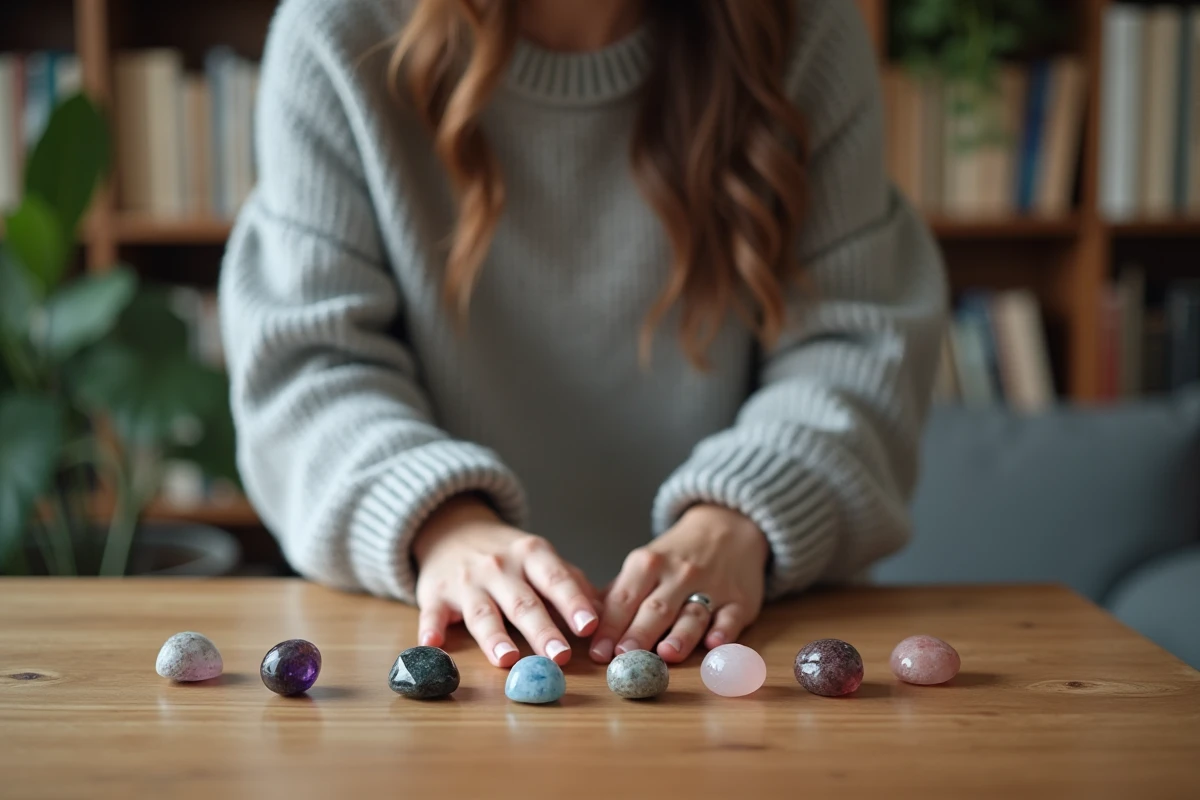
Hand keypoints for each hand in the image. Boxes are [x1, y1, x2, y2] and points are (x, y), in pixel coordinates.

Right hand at [413, 495, 599, 667]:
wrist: (452, 531)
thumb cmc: (510, 557)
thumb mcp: (542, 560)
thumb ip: (572, 585)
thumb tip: (609, 614)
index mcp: (532, 555)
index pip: (556, 579)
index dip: (573, 602)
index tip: (590, 625)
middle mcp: (500, 566)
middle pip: (523, 601)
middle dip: (542, 629)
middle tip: (560, 656)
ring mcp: (466, 581)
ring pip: (482, 612)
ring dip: (494, 637)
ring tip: (508, 660)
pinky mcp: (436, 595)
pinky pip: (432, 613)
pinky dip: (430, 629)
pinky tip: (432, 645)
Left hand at [589, 504, 768, 663]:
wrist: (728, 527)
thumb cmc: (676, 555)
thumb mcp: (644, 563)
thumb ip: (618, 593)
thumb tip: (582, 621)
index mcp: (648, 564)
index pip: (624, 598)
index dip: (609, 626)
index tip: (596, 651)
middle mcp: (678, 575)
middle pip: (656, 608)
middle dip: (638, 634)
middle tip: (622, 659)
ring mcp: (711, 587)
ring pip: (693, 614)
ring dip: (680, 635)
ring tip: (666, 655)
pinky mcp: (739, 601)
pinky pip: (731, 617)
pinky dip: (724, 631)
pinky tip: (715, 645)